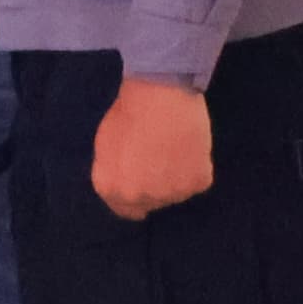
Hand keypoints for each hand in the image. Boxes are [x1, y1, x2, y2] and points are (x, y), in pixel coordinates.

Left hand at [90, 79, 213, 220]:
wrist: (160, 93)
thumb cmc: (128, 112)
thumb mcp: (104, 145)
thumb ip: (112, 172)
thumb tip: (124, 182)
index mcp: (112, 190)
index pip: (126, 210)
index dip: (135, 197)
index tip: (144, 183)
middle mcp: (140, 198)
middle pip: (153, 201)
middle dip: (155, 185)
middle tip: (160, 157)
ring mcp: (171, 194)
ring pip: (177, 192)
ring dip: (176, 177)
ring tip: (174, 147)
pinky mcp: (198, 183)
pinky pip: (198, 180)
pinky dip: (196, 166)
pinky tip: (189, 145)